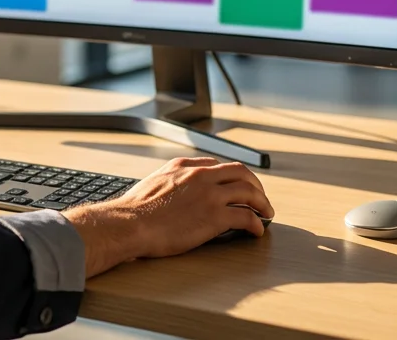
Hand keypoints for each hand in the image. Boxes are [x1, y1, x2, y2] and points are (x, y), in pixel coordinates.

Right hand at [62, 157, 273, 276]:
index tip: (237, 187)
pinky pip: (246, 216)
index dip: (232, 177)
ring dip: (262, 203)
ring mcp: (209, 194)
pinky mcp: (214, 216)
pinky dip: (256, 223)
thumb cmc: (135, 210)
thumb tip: (177, 191)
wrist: (130, 223)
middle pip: (240, 173)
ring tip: (266, 214)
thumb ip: (170, 182)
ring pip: (249, 192)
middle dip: (255, 185)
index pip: (218, 165)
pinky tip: (256, 231)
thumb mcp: (153, 183)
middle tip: (260, 198)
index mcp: (184, 166)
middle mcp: (200, 175)